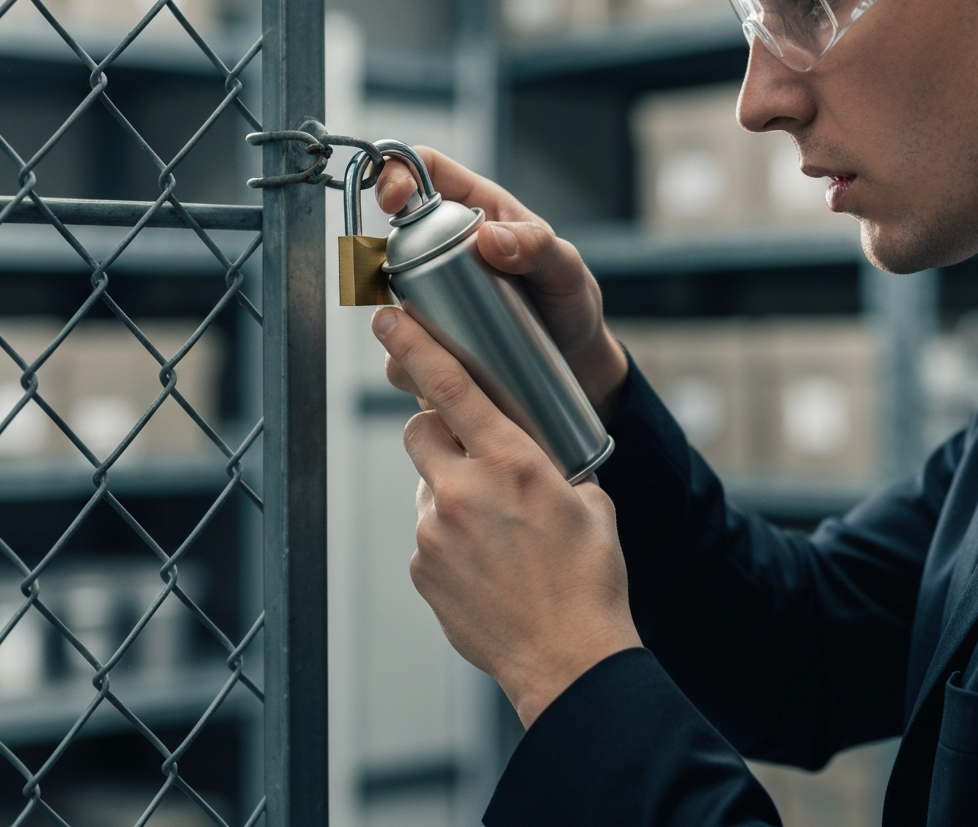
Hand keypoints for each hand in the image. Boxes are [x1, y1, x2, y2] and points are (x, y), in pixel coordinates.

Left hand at [372, 304, 641, 728]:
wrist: (569, 659)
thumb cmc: (589, 579)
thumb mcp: (588, 502)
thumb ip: (552, 463)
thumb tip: (534, 449)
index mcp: (510, 460)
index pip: (447, 384)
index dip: (412, 343)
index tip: (388, 318)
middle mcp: (463, 488)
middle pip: (419, 429)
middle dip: (438, 430)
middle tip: (470, 455)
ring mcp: (435, 531)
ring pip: (426, 485)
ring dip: (450, 491)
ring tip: (493, 531)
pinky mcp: (421, 568)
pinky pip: (426, 532)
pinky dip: (448, 536)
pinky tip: (484, 563)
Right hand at [375, 147, 627, 418]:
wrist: (573, 361)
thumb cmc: (570, 303)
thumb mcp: (566, 271)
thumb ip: (538, 246)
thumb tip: (488, 237)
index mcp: (476, 207)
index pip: (424, 168)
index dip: (397, 171)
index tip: (393, 199)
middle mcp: (446, 244)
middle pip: (392, 234)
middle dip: (381, 256)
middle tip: (410, 290)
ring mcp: (432, 289)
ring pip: (388, 291)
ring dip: (396, 317)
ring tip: (439, 339)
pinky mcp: (428, 333)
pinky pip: (398, 341)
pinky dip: (405, 354)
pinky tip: (433, 366)